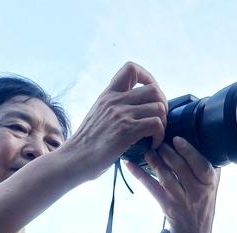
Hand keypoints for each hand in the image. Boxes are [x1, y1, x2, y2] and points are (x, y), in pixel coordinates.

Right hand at [64, 62, 167, 179]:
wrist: (73, 160)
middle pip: (154, 89)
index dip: (149, 78)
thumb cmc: (85, 145)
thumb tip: (132, 110)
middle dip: (163, 105)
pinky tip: (152, 145)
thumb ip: (113, 109)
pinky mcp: (126, 131)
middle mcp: (115, 101)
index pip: (131, 68)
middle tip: (158, 122)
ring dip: (163, 124)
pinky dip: (159, 136)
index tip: (151, 97)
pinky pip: (156, 124)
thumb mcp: (97, 116)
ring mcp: (121, 115)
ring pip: (159, 107)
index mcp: (108, 95)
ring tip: (155, 136)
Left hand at [125, 137, 219, 232]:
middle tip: (159, 141)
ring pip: (165, 177)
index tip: (177, 139)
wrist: (194, 231)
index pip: (201, 166)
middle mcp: (195, 192)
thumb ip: (208, 165)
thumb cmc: (204, 201)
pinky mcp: (165, 204)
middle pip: (180, 169)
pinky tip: (129, 163)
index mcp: (209, 184)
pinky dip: (139, 174)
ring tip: (147, 149)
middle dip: (168, 153)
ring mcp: (179, 199)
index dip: (189, 152)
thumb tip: (200, 137)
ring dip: (154, 161)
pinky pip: (151, 187)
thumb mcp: (213, 184)